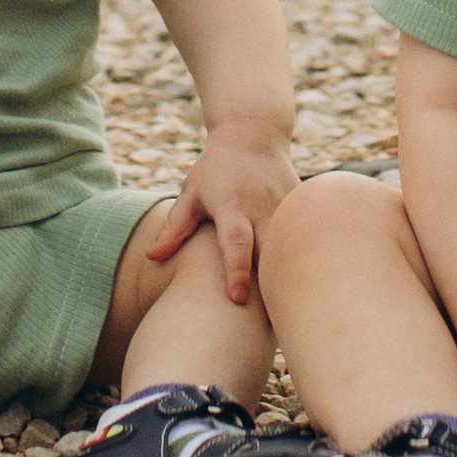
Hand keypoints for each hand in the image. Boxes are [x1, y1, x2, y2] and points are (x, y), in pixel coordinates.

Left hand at [141, 128, 297, 308]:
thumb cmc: (216, 168)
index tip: (237, 299)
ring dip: (289, 277)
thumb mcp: (191, 193)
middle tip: (267, 324)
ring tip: (290, 314)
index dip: (237, 271)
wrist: (254, 133)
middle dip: (270, 285)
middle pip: (270, 252)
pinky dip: (304, 261)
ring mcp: (286, 207)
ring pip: (292, 248)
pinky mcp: (301, 207)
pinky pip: (305, 238)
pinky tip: (307, 288)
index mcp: (232, 206)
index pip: (236, 242)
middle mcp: (262, 207)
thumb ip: (175, 227)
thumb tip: (150, 258)